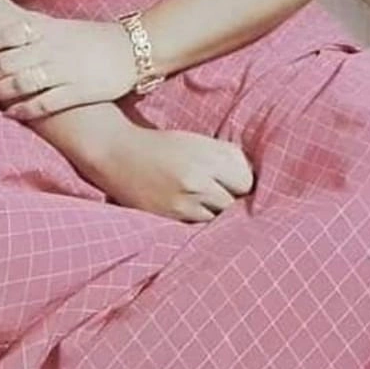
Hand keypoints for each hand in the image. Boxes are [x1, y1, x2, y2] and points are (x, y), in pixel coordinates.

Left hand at [0, 15, 137, 119]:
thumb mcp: (63, 26)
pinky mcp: (79, 91)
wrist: (134, 48)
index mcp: (49, 29)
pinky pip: (46, 102)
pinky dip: (25, 108)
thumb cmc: (94, 38)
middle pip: (8, 61)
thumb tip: (4, 29)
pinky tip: (10, 114)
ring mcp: (66, 70)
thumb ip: (35, 29)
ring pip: (22, 81)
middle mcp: (54, 48)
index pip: (7, 34)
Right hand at [82, 124, 255, 222]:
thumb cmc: (161, 146)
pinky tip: (193, 211)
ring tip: (207, 204)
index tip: (237, 182)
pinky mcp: (170, 217)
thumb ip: (224, 157)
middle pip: (235, 201)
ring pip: (219, 218)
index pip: (246, 179)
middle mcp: (198, 177)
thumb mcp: (196, 142)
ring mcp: (184, 200)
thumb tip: (252, 177)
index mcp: (207, 154)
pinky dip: (200, 221)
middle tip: (223, 195)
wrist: (117, 153)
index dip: (243, 182)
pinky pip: (200, 226)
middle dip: (233, 199)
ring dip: (217, 213)